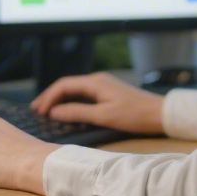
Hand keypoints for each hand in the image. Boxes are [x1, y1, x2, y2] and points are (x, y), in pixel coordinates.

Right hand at [30, 72, 164, 135]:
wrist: (160, 113)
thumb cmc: (133, 115)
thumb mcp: (103, 116)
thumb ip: (77, 113)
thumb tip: (54, 112)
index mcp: (94, 82)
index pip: (63, 85)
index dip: (49, 98)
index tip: (39, 111)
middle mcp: (96, 79)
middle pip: (67, 85)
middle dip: (51, 97)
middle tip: (36, 110)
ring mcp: (103, 85)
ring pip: (75, 90)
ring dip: (60, 99)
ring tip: (47, 111)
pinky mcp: (108, 92)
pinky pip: (84, 94)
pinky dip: (72, 102)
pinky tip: (67, 111)